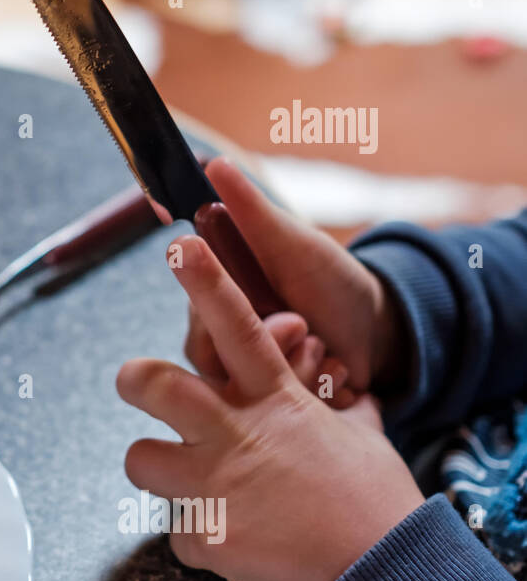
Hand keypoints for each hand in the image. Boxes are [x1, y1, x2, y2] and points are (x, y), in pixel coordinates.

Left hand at [117, 235, 423, 580]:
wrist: (384, 573)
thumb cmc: (376, 503)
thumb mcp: (361, 437)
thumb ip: (338, 403)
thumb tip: (343, 385)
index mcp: (275, 401)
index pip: (236, 328)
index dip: (206, 284)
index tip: (180, 248)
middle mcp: (234, 433)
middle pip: (152, 384)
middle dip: (134, 379)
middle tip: (135, 383)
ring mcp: (212, 485)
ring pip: (139, 459)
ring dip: (159, 469)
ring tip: (189, 482)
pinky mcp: (204, 536)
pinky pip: (175, 530)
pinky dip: (199, 538)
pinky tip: (233, 541)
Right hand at [183, 158, 403, 403]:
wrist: (380, 324)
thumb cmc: (328, 278)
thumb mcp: (290, 241)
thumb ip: (247, 209)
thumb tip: (212, 163)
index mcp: (218, 314)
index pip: (200, 335)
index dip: (235, 327)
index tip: (283, 314)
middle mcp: (229, 355)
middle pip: (224, 376)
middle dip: (277, 349)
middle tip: (306, 327)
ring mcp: (258, 388)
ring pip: (258, 400)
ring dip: (302, 371)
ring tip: (328, 350)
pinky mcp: (288, 414)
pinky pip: (292, 417)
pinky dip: (322, 392)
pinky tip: (340, 372)